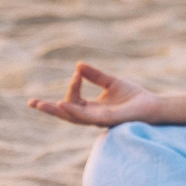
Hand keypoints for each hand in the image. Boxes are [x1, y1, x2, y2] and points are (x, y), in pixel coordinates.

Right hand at [27, 61, 161, 126]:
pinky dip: (74, 111)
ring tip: (42, 105)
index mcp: (93, 109)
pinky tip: (63, 104)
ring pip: (73, 117)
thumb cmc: (134, 98)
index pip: (74, 100)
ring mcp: (99, 120)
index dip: (72, 87)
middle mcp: (93, 116)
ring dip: (57, 110)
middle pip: (66, 114)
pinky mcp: (108, 120)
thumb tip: (77, 65)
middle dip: (49, 109)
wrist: (153, 106)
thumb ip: (95, 76)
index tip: (77, 73)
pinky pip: (87, 117)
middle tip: (31, 103)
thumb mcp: (111, 82)